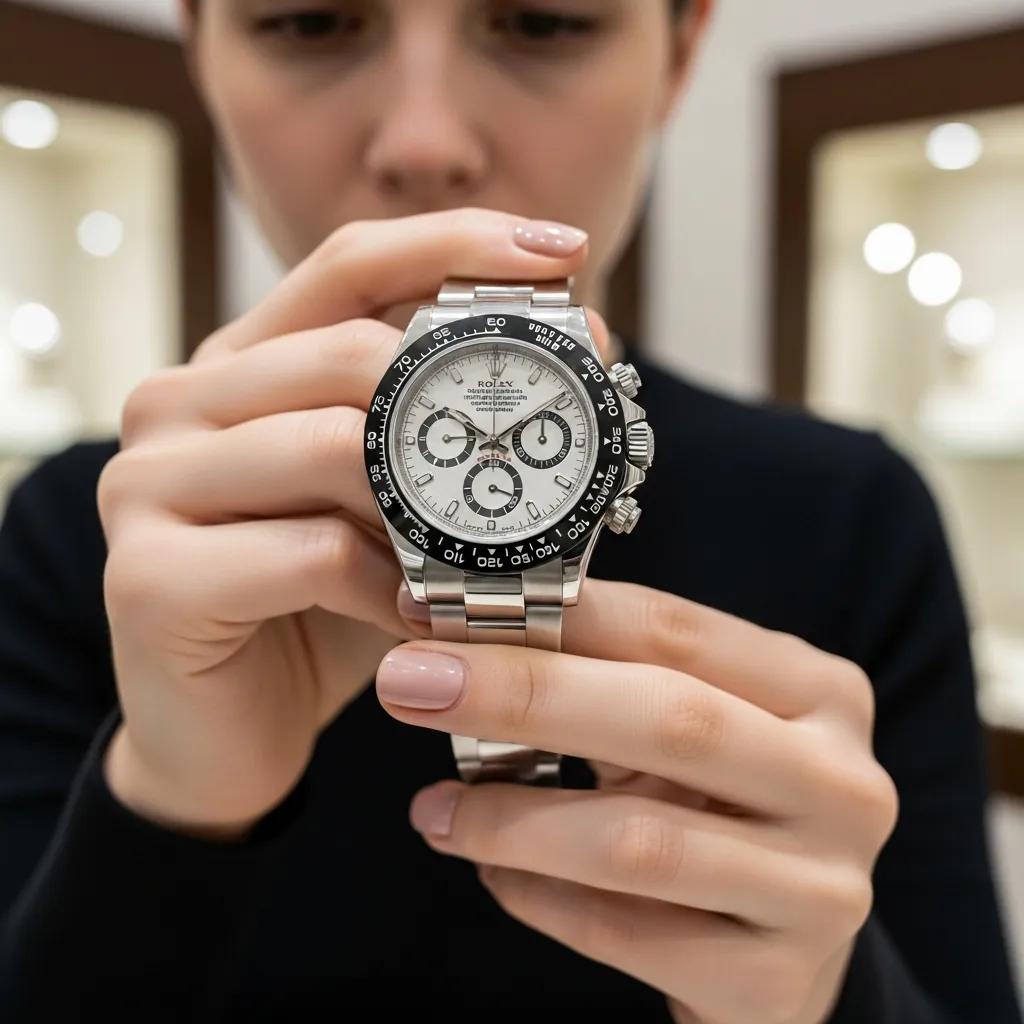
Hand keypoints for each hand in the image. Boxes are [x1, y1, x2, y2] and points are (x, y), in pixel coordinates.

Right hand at [97, 206, 611, 840]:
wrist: (231, 730)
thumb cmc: (320, 606)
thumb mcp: (390, 503)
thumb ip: (445, 431)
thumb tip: (587, 346)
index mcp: (242, 365)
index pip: (350, 262)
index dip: (458, 244)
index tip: (563, 252)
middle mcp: (180, 403)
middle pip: (348, 354)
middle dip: (464, 402)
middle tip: (548, 450)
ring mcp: (149, 485)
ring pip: (330, 447)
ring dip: (426, 510)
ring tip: (475, 557)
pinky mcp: (148, 576)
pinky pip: (309, 553)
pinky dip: (386, 586)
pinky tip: (416, 616)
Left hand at [381, 578, 898, 1022]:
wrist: (788, 939)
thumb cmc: (720, 801)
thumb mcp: (684, 721)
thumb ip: (602, 673)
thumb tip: (455, 628)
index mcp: (817, 691)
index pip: (674, 629)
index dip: (555, 613)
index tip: (444, 605)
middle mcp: (839, 781)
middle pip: (669, 718)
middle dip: (522, 694)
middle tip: (410, 683)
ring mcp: (820, 887)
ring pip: (640, 841)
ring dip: (511, 818)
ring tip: (433, 808)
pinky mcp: (775, 978)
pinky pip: (629, 934)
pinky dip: (541, 898)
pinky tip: (492, 873)